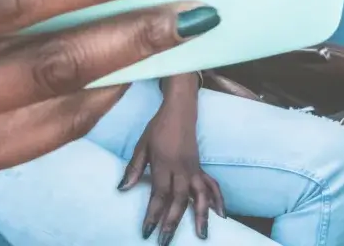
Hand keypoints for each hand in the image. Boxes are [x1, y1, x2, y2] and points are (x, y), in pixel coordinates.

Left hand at [120, 95, 224, 242]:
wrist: (180, 111)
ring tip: (202, 235)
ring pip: (200, 195)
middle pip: (179, 199)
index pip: (160, 194)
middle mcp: (182, 168)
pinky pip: (211, 185)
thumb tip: (123, 189)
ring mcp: (194, 168)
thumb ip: (134, 168)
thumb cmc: (158, 128)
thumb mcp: (142, 146)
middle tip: (165, 241)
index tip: (147, 232)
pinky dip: (217, 199)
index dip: (153, 214)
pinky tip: (220, 214)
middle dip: (172, 222)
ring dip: (201, 215)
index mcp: (165, 163)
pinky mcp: (200, 167)